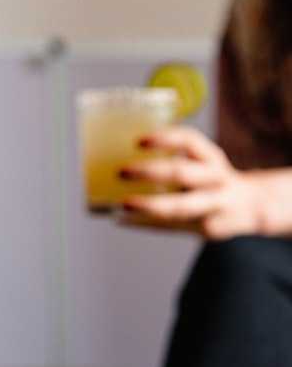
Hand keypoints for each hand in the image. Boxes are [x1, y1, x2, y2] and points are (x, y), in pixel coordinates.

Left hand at [116, 125, 261, 239]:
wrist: (249, 207)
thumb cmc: (211, 181)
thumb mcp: (202, 163)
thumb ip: (174, 160)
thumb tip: (118, 157)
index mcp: (210, 158)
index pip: (189, 141)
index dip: (164, 139)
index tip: (139, 141)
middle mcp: (214, 179)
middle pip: (182, 173)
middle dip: (149, 172)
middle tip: (121, 172)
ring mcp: (212, 205)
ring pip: (180, 206)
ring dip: (149, 205)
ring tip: (123, 204)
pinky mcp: (205, 228)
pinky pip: (170, 226)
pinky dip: (144, 224)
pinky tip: (122, 220)